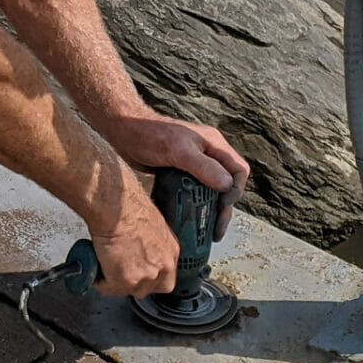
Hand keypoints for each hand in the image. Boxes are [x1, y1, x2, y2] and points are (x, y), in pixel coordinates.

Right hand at [87, 172, 178, 295]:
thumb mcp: (152, 226)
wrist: (116, 208)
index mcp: (171, 251)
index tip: (139, 274)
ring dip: (116, 282)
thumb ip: (151, 245)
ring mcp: (145, 275)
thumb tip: (141, 250)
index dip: (149, 278)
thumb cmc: (130, 207)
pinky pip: (109, 287)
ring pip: (128, 290)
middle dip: (133, 282)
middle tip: (119, 270)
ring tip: (106, 265)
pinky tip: (97, 265)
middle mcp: (162, 266)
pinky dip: (100, 280)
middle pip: (148, 288)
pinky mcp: (126, 280)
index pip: (166, 278)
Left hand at [102, 109, 251, 241]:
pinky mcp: (181, 172)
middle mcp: (208, 154)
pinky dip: (196, 205)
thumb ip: (203, 167)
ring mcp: (195, 163)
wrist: (123, 131)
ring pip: (212, 189)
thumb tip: (226, 185)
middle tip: (216, 230)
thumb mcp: (178, 151)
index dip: (235, 190)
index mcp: (214, 144)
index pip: (238, 170)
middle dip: (224, 207)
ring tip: (205, 231)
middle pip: (227, 183)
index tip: (221, 206)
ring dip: (211, 209)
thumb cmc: (150, 135)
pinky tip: (189, 218)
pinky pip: (196, 191)